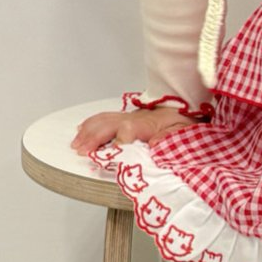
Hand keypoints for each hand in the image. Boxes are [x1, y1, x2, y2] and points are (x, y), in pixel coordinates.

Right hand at [70, 106, 196, 156]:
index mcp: (148, 124)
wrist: (185, 109)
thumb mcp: (181, 133)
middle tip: (82, 151)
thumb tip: (155, 144)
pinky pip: (103, 117)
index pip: (129, 130)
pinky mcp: (125, 117)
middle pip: (109, 124)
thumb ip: (169, 140)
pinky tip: (81, 130)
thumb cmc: (182, 124)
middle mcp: (134, 118)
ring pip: (102, 120)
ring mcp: (128, 116)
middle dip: (94, 137)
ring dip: (88, 132)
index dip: (119, 141)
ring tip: (76, 144)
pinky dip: (90, 124)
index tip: (111, 152)